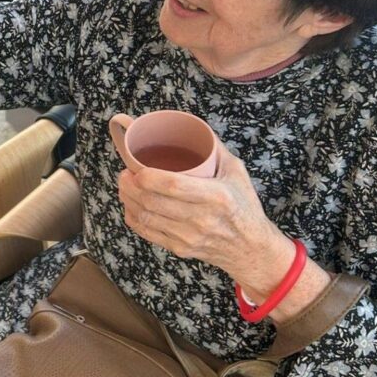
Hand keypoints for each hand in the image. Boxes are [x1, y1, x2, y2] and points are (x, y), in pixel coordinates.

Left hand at [117, 143, 286, 276]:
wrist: (251, 249)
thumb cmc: (244, 206)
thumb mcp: (236, 173)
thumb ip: (214, 148)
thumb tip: (190, 126)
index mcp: (216, 197)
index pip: (173, 186)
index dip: (148, 177)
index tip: (135, 169)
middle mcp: (201, 219)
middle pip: (152, 202)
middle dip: (130, 186)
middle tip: (124, 173)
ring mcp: (189, 237)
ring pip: (145, 217)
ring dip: (127, 200)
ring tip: (124, 186)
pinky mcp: (180, 249)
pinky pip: (147, 233)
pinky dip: (133, 217)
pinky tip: (130, 205)